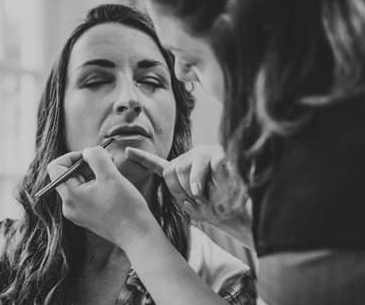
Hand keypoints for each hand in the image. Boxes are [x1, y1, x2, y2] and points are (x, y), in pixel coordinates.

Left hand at [46, 147, 158, 245]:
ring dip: (93, 175)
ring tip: (112, 176)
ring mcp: (77, 213)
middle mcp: (69, 206)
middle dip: (86, 165)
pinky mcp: (87, 217)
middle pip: (68, 175)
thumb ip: (96, 157)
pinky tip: (113, 189)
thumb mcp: (111, 176)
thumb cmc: (126, 207)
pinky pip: (85, 195)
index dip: (73, 156)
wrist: (137, 235)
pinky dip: (96, 186)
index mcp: (70, 196)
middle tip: (108, 163)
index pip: (56, 167)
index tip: (92, 157)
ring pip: (78, 184)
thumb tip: (88, 151)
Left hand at [125, 145, 249, 222]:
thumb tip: (176, 198)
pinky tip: (214, 188)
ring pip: (185, 168)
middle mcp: (192, 157)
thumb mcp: (193, 207)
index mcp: (182, 170)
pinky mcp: (219, 154)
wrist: (238, 211)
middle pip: (172, 170)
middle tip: (195, 200)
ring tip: (205, 196)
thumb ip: (181, 199)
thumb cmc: (216, 209)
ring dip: (194, 187)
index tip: (126, 152)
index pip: (158, 165)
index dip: (142, 158)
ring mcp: (206, 153)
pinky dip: (208, 180)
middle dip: (181, 190)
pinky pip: (206, 165)